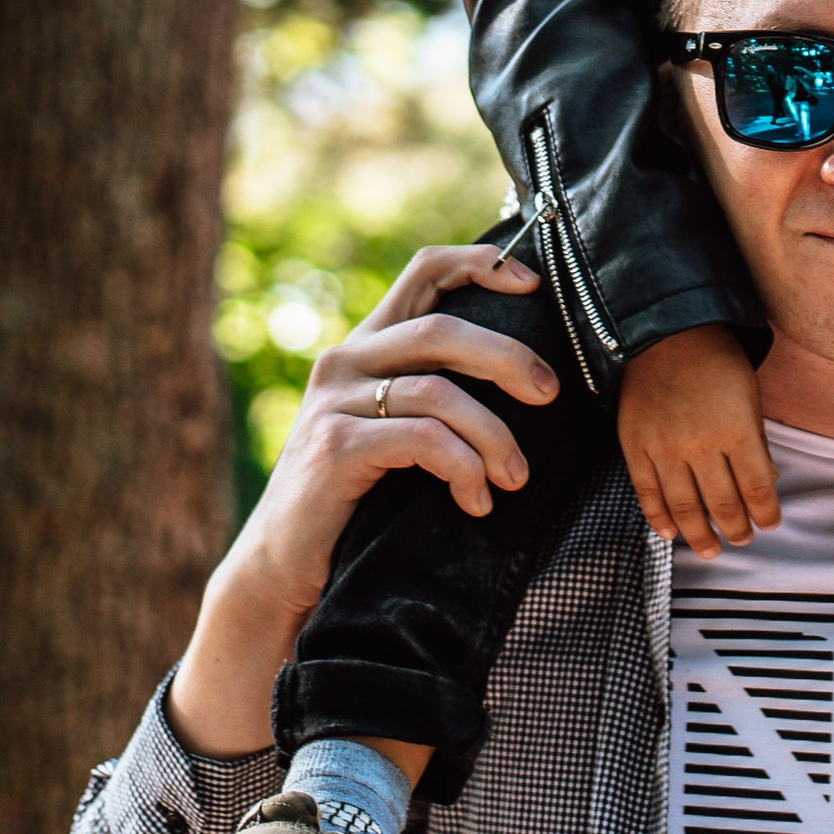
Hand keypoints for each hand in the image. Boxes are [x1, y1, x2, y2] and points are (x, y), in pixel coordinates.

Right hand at [172, 241, 555, 755]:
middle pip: (441, 328)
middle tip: (550, 394)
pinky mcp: (334, 448)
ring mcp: (334, 403)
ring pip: (439, 391)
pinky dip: (462, 468)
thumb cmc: (354, 500)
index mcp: (365, 346)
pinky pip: (422, 440)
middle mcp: (345, 361)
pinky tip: (476, 501)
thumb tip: (528, 377)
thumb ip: (431, 392)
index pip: (423, 272)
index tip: (533, 284)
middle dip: (507, 357)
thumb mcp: (391, 430)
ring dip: (493, 435)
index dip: (481, 265)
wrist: (283, 567)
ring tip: (514, 478)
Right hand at [618, 324, 777, 554]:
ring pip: (684, 506)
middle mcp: (699, 443)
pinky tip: (670, 533)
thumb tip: (766, 483)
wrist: (666, 334)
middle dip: (736, 528)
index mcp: (735, 428)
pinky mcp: (635, 446)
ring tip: (712, 550)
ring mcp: (664, 446)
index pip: (756, 487)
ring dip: (700, 535)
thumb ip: (756, 442)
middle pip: (722, 503)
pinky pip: (647, 492)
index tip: (771, 524)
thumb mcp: (749, 396)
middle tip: (743, 541)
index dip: (766, 512)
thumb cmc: (716, 362)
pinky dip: (658, 517)